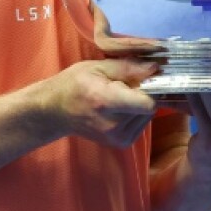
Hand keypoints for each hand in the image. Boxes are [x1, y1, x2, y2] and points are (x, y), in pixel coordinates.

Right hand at [43, 58, 158, 147]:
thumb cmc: (74, 84)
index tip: (142, 78)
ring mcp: (117, 138)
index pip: (147, 103)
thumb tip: (155, 68)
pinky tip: (119, 109)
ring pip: (147, 115)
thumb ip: (127, 68)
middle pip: (148, 107)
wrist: (55, 111)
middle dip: (143, 94)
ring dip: (139, 104)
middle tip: (125, 86)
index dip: (150, 88)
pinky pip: (141, 124)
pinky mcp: (121, 143)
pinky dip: (135, 114)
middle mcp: (114, 124)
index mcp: (106, 102)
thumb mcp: (97, 67)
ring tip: (119, 98)